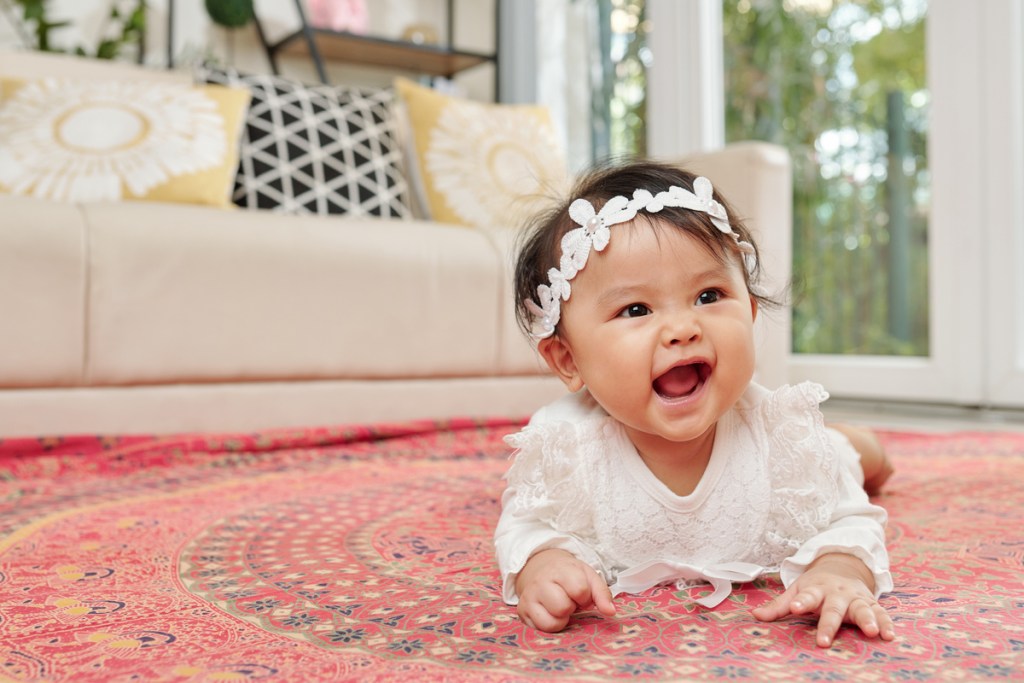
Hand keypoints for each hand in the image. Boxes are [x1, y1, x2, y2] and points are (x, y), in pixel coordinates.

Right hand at [514, 548, 615, 631]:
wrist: (541, 568)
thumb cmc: (568, 575)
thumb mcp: (588, 576)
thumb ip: (602, 593)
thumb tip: (610, 612)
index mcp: (560, 569)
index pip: (579, 589)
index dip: (585, 596)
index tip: (581, 593)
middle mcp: (540, 582)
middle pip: (563, 607)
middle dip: (571, 607)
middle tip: (569, 600)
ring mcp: (529, 597)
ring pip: (551, 622)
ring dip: (561, 619)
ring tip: (560, 607)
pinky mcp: (522, 611)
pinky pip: (541, 630)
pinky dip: (550, 625)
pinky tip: (550, 614)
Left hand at [751, 553, 894, 646]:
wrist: (842, 567)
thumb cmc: (816, 585)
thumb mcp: (797, 590)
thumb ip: (778, 606)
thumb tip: (754, 615)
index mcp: (817, 589)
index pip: (808, 595)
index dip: (801, 601)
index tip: (796, 608)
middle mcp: (837, 593)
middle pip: (834, 609)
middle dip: (829, 624)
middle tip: (824, 640)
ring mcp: (856, 598)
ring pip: (862, 609)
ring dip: (868, 620)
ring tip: (872, 633)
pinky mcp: (871, 603)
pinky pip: (881, 613)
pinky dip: (887, 623)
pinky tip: (890, 635)